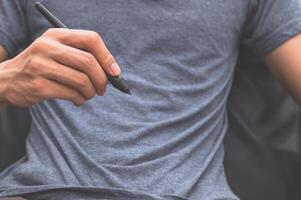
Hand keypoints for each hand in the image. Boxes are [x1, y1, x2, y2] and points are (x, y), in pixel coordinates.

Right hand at [0, 28, 120, 106]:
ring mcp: (41, 66)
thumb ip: (81, 56)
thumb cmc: (42, 66)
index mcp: (56, 35)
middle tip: (103, 89)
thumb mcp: (57, 52)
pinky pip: (71, 94)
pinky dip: (80, 99)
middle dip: (102, 80)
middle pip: (88, 62)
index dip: (107, 57)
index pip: (91, 39)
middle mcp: (47, 47)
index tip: (115, 72)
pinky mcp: (38, 86)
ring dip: (91, 92)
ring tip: (88, 95)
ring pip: (81, 80)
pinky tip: (78, 100)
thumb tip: (113, 72)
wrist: (7, 80)